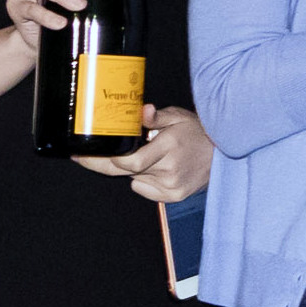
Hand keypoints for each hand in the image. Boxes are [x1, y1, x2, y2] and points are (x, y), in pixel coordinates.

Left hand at [72, 103, 212, 202]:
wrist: (222, 155)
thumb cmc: (198, 133)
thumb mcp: (178, 117)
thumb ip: (156, 116)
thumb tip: (142, 110)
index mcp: (169, 146)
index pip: (129, 162)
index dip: (104, 160)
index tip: (83, 154)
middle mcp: (170, 169)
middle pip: (125, 171)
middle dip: (103, 163)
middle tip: (84, 157)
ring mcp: (171, 186)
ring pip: (133, 178)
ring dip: (131, 168)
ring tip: (147, 155)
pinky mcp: (173, 196)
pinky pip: (142, 189)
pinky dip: (142, 180)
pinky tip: (155, 169)